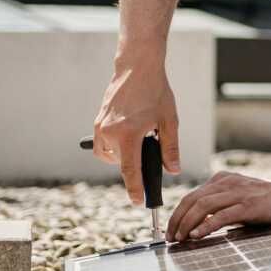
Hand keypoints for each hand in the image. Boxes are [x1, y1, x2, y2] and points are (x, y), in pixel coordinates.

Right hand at [93, 64, 182, 204]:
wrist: (137, 68)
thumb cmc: (156, 92)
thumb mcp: (169, 121)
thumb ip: (170, 148)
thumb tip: (172, 170)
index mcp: (128, 134)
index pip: (130, 171)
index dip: (135, 189)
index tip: (138, 202)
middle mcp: (110, 132)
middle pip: (121, 163)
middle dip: (134, 163)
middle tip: (149, 148)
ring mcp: (101, 127)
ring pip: (109, 155)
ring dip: (123, 155)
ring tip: (139, 139)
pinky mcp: (97, 121)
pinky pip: (103, 144)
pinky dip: (115, 146)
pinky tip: (129, 134)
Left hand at [168, 172, 270, 242]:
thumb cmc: (265, 201)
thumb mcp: (237, 197)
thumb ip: (218, 205)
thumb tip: (194, 226)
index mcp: (222, 180)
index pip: (191, 196)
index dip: (176, 214)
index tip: (171, 230)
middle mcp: (227, 183)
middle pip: (192, 200)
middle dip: (176, 220)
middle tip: (171, 238)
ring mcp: (238, 193)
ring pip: (202, 206)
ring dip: (186, 224)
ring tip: (180, 239)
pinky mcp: (249, 205)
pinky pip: (221, 215)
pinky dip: (205, 226)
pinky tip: (197, 235)